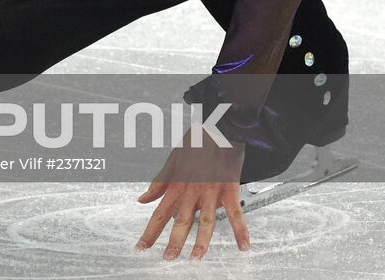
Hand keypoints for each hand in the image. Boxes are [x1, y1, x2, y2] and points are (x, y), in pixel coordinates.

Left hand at [135, 128, 248, 259]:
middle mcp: (192, 190)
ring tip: (195, 258)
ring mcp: (211, 190)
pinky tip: (244, 245)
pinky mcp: (229, 187)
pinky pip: (234, 212)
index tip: (141, 247)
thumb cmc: (196, 141)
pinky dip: (240, 229)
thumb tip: (143, 199)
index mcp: (177, 184)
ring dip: (201, 242)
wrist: (217, 125)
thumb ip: (159, 182)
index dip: (150, 231)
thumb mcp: (172, 159)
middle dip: (173, 242)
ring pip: (205, 220)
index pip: (159, 213)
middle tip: (167, 259)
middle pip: (181, 221)